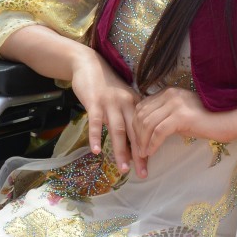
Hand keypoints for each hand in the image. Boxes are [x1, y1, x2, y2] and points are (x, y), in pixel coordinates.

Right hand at [66, 50, 140, 176]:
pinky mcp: (94, 102)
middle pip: (135, 133)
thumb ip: (129, 114)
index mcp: (135, 103)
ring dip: (121, 151)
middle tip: (143, 174)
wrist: (88, 63)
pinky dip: (96, 137)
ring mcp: (110, 103)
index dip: (147, 148)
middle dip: (139, 155)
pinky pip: (95, 122)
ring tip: (123, 169)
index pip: (144, 130)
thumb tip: (135, 137)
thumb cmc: (106, 84)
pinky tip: (96, 151)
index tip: (148, 166)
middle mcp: (126, 104)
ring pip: (118, 130)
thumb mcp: (122, 96)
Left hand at [133, 87, 224, 174]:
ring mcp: (175, 104)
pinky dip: (153, 143)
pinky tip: (152, 152)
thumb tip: (146, 131)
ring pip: (148, 123)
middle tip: (137, 151)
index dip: (135, 125)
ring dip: (142, 141)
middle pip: (142, 114)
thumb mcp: (181, 115)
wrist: (230, 120)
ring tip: (143, 154)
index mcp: (167, 93)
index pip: (142, 107)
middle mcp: (169, 94)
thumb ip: (164, 117)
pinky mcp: (182, 116)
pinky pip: (159, 131)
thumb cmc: (207, 121)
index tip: (135, 140)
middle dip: (136, 134)